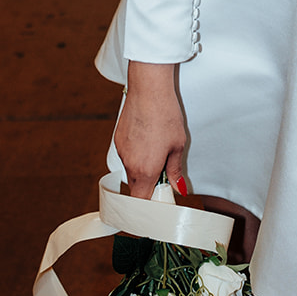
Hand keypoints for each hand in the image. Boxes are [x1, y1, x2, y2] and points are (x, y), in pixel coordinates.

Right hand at [115, 61, 188, 198]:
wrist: (148, 89)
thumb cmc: (165, 115)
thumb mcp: (177, 144)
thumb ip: (175, 170)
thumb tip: (178, 188)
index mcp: (145, 170)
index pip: (141, 201)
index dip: (149, 206)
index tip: (159, 204)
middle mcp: (129, 164)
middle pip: (136, 186)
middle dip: (149, 184)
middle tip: (164, 171)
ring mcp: (121, 151)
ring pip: (131, 170)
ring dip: (143, 167)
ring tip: (157, 148)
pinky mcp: (118, 139)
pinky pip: (127, 155)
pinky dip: (136, 153)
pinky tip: (148, 138)